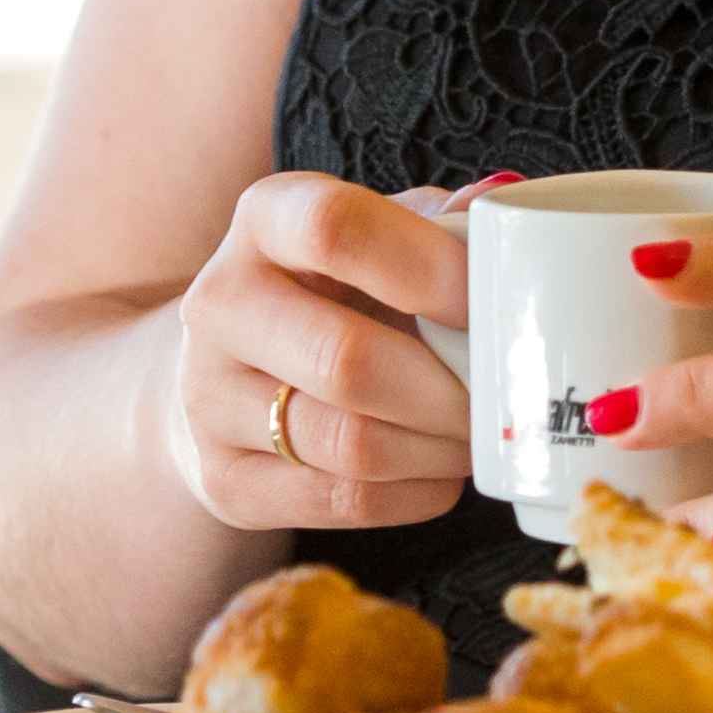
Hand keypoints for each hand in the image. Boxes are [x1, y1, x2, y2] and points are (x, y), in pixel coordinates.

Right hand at [155, 172, 492, 535]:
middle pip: (345, 360)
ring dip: (439, 448)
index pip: (333, 230)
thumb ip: (440, 223)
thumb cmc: (333, 289)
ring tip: (473, 433)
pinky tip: (437, 470)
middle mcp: (220, 303)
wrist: (229, 368)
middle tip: (496, 396)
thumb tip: (503, 210)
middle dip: (448, 389)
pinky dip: (417, 492)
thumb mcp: (380, 233)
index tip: (485, 303)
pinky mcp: (224, 480)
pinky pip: (344, 501)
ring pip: (351, 443)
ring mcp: (209, 398)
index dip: (428, 269)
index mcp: (266, 219)